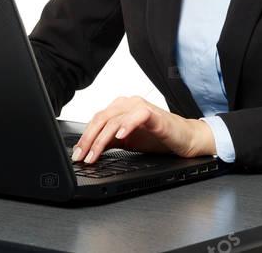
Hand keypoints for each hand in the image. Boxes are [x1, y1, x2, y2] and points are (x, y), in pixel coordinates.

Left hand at [70, 95, 215, 163]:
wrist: (184, 139)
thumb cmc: (157, 138)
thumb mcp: (127, 142)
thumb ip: (108, 143)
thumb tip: (87, 151)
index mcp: (119, 109)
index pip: (96, 121)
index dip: (84, 138)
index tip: (76, 155)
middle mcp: (127, 104)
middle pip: (101, 119)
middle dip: (88, 140)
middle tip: (81, 157)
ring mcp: (140, 107)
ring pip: (114, 120)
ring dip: (102, 139)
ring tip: (94, 154)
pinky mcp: (154, 114)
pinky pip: (138, 115)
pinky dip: (127, 125)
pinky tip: (120, 136)